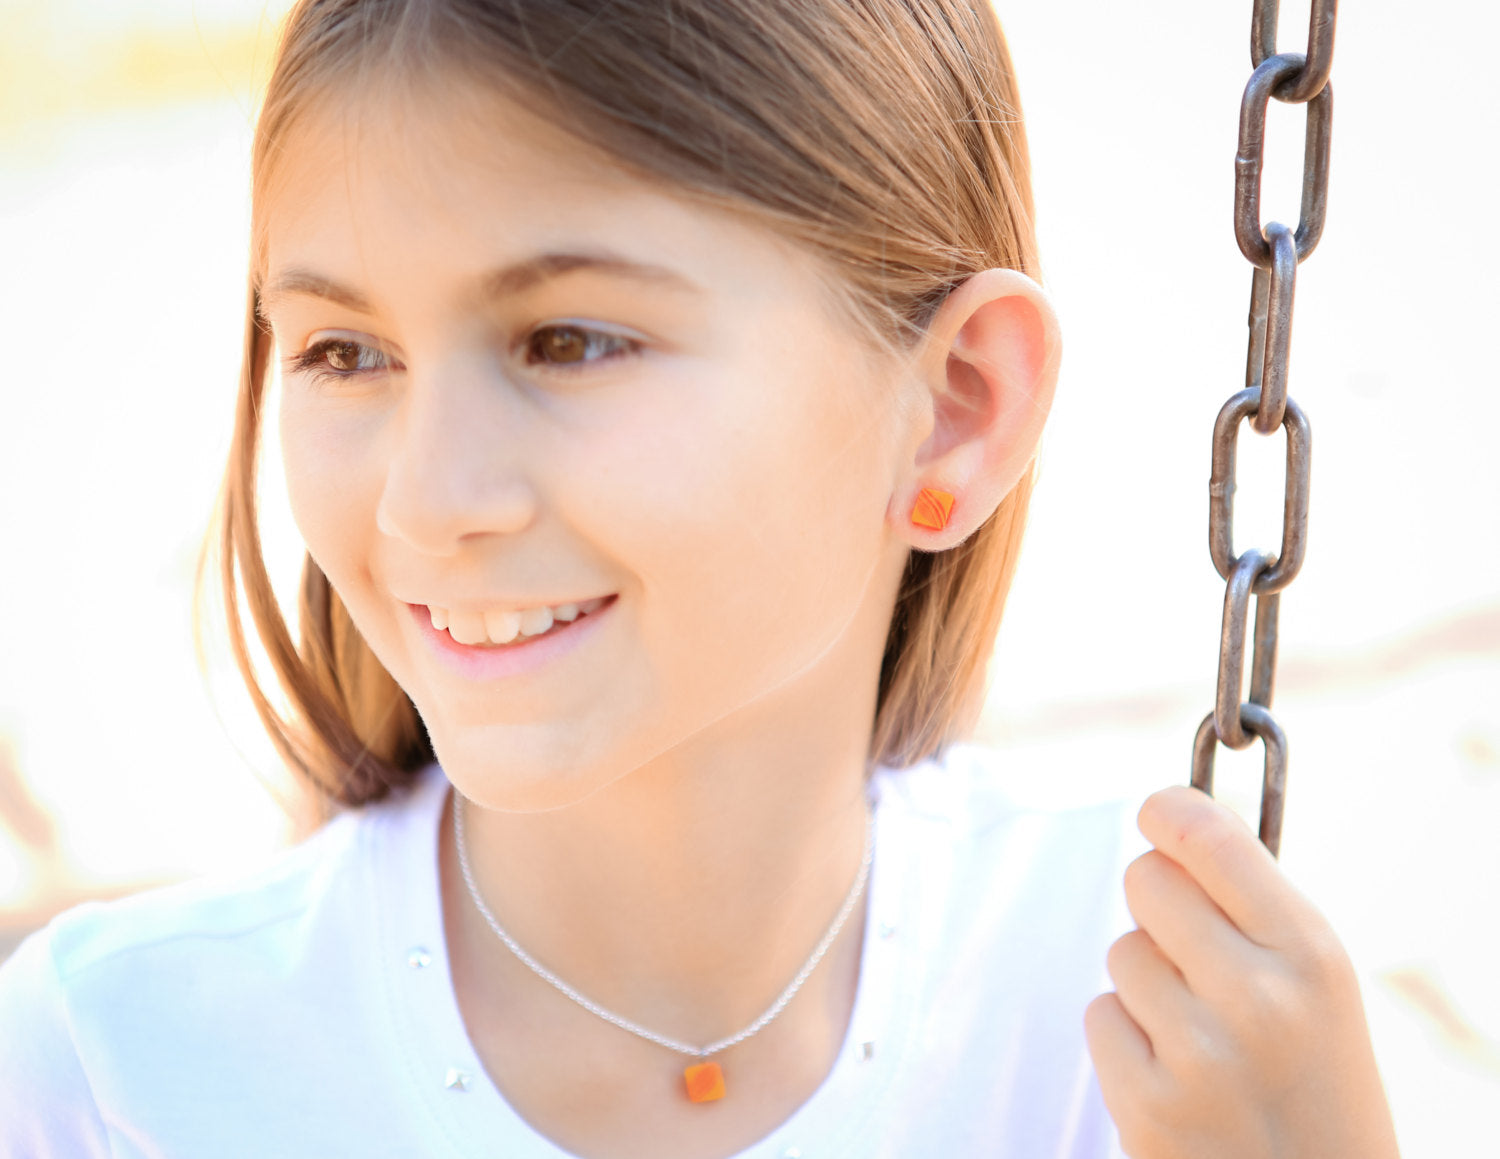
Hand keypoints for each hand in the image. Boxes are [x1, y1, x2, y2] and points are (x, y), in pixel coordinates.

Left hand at [1084, 786, 1399, 1158]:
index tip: (1158, 811)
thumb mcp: (1318, 984)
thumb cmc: (1313, 1077)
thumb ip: (1252, 905)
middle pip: (1146, 879)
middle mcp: (1258, 998)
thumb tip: (1172, 813)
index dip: (1170, 809)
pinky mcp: (1147, 1104)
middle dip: (1159, 904)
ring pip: (1122, 951)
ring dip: (1147, 983)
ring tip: (1202, 1034)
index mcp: (1310, 954)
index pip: (1211, 838)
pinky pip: (1102, 1015)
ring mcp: (1199, 1054)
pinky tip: (1177, 1077)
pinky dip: (1127, 1040)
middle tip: (1194, 950)